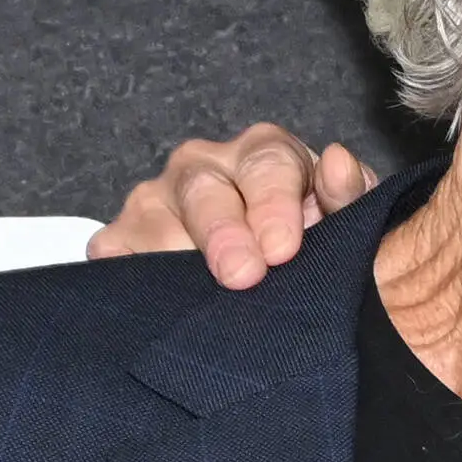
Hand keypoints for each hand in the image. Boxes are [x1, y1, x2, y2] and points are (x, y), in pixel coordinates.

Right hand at [92, 123, 378, 285]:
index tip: (283, 250)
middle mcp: (203, 167)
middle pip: (202, 188)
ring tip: (201, 301)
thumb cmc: (308, 241)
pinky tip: (157, 309)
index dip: (274, 206)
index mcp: (263, 153)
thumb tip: (338, 163)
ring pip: (152, 222)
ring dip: (176, 263)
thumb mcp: (342, 222)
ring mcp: (154, 202)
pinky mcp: (118, 240)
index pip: (266, 164)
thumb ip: (348, 196)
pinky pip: (113, 257)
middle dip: (222, 233)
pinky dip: (130, 283)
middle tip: (243, 276)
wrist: (264, 271)